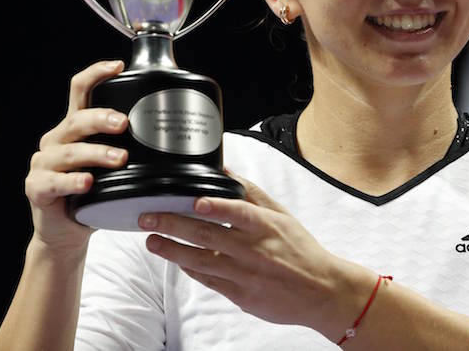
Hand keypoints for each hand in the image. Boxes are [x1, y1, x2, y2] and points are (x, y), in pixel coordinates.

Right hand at [24, 60, 129, 256]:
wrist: (67, 233)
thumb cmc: (95, 194)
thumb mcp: (112, 166)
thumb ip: (129, 146)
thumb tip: (175, 133)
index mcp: (74, 127)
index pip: (80, 90)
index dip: (96, 74)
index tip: (119, 66)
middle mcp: (56, 140)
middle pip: (77, 119)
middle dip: (102, 118)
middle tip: (125, 123)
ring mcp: (43, 163)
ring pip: (69, 151)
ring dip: (96, 153)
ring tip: (120, 159)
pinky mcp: (36, 188)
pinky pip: (53, 182)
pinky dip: (72, 181)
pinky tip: (88, 183)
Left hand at [137, 171, 374, 339]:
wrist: (320, 290)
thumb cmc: (300, 249)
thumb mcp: (282, 215)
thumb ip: (252, 193)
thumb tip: (225, 173)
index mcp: (265, 226)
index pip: (237, 212)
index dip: (215, 206)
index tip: (194, 201)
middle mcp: (252, 250)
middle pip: (207, 236)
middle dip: (173, 225)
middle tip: (149, 217)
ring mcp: (244, 274)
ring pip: (201, 260)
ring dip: (172, 250)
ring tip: (152, 240)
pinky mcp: (241, 295)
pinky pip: (209, 281)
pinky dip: (191, 269)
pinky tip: (176, 260)